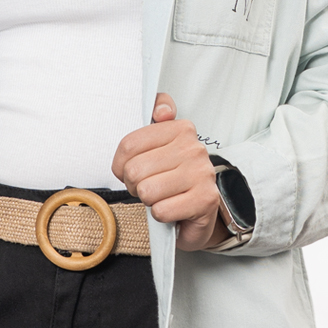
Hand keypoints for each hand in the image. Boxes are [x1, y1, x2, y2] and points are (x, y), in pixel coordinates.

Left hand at [112, 93, 228, 250]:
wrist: (198, 213)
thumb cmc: (173, 178)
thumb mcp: (158, 145)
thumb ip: (154, 117)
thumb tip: (162, 111)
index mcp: (181, 129)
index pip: (129, 145)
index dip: (121, 165)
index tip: (132, 168)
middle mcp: (194, 148)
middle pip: (135, 170)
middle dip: (135, 185)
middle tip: (150, 186)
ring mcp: (201, 173)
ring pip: (147, 191)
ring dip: (149, 200)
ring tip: (162, 196)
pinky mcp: (205, 200)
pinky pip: (161, 210)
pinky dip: (161, 215)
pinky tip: (173, 209)